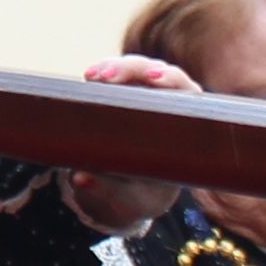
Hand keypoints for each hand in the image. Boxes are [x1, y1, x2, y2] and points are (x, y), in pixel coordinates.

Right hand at [68, 55, 198, 230]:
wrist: (128, 195)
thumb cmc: (137, 197)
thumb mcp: (123, 198)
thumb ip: (104, 188)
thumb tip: (80, 178)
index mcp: (186, 128)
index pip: (185, 93)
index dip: (171, 80)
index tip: (154, 78)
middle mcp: (170, 105)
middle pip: (157, 73)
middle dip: (133, 70)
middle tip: (106, 77)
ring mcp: (147, 96)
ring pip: (135, 69)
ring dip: (115, 68)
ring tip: (92, 76)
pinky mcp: (124, 94)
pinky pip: (115, 76)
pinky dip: (102, 73)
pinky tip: (89, 76)